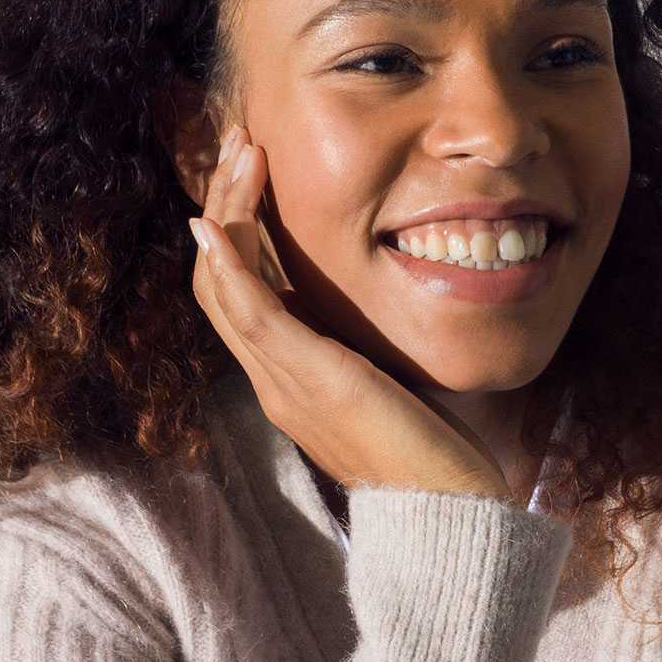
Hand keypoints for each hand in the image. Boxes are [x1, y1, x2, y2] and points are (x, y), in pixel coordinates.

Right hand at [187, 121, 505, 498]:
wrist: (446, 520)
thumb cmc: (434, 461)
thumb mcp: (393, 389)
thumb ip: (369, 353)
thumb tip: (376, 315)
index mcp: (289, 379)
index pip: (238, 292)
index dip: (234, 230)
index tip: (252, 171)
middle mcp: (274, 380)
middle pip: (216, 282)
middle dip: (222, 205)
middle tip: (237, 142)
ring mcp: (285, 382)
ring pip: (224, 287)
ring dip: (224, 213)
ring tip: (237, 155)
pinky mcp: (312, 380)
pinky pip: (251, 315)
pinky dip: (229, 266)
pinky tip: (216, 225)